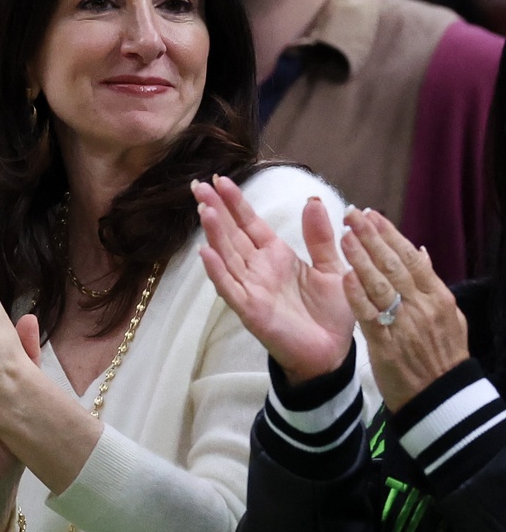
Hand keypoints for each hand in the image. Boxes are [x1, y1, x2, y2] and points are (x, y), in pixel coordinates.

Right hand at [194, 176, 352, 381]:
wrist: (333, 352)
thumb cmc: (331, 312)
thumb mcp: (333, 267)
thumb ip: (320, 237)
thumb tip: (313, 200)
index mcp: (276, 256)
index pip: (249, 224)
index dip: (235, 203)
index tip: (220, 180)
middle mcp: (258, 269)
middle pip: (231, 235)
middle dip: (215, 210)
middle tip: (198, 185)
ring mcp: (250, 289)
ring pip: (227, 257)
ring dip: (214, 235)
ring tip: (204, 210)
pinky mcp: (250, 310)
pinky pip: (230, 289)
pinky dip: (218, 272)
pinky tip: (206, 253)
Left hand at [341, 209, 470, 410]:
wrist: (439, 396)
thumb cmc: (439, 354)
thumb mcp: (445, 315)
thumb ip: (430, 284)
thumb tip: (421, 250)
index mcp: (437, 297)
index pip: (411, 257)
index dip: (390, 235)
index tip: (371, 215)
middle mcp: (422, 306)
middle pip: (394, 264)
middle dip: (372, 237)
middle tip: (352, 214)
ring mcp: (404, 324)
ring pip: (381, 284)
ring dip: (361, 258)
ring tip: (344, 235)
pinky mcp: (386, 344)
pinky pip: (370, 315)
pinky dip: (358, 294)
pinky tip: (345, 276)